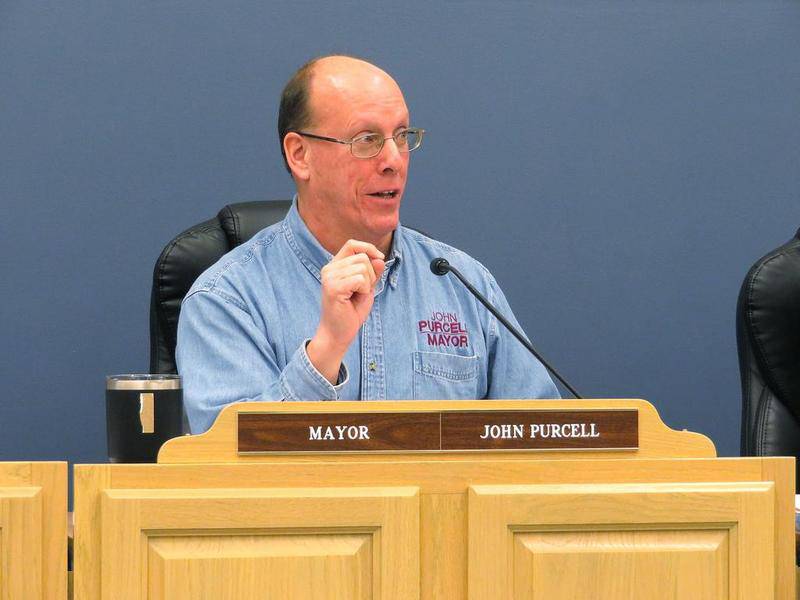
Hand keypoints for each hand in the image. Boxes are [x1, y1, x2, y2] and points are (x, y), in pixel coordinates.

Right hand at [307, 240, 385, 383]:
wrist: (337, 334)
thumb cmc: (350, 312)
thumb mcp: (366, 288)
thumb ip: (372, 273)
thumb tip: (379, 259)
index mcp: (334, 266)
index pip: (352, 244)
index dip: (368, 248)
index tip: (379, 258)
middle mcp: (329, 269)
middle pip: (362, 257)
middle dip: (371, 274)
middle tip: (362, 291)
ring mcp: (329, 277)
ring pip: (363, 267)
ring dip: (368, 283)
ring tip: (357, 295)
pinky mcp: (333, 288)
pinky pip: (360, 279)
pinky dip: (364, 289)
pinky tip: (355, 299)